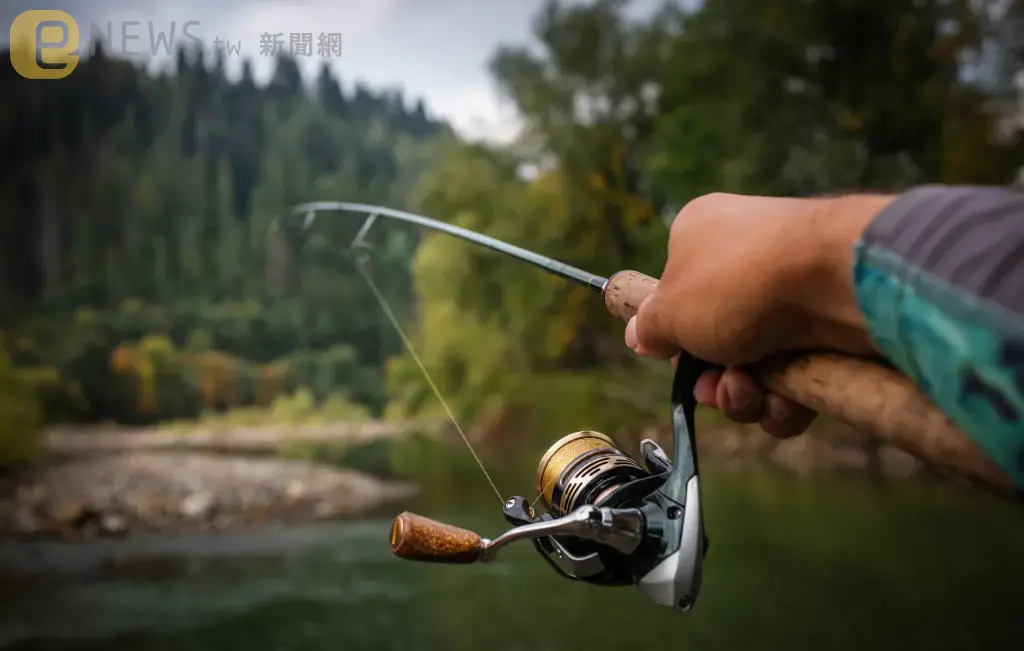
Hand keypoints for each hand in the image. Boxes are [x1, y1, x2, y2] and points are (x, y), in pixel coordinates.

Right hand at [625, 192, 894, 436]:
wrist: (839, 279)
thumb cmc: (739, 282)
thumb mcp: (670, 309)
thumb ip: (649, 326)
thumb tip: (639, 334)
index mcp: (703, 236)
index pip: (678, 294)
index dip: (675, 334)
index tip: (674, 355)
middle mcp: (748, 261)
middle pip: (716, 341)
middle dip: (712, 378)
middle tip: (716, 386)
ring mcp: (793, 295)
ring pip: (756, 369)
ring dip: (745, 396)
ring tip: (749, 392)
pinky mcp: (831, 331)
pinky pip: (796, 382)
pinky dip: (786, 402)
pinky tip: (785, 401)